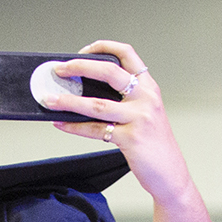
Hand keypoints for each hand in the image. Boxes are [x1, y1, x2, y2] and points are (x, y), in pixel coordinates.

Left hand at [45, 41, 197, 205]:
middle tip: (59, 70)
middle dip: (80, 67)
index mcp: (149, 87)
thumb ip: (123, 101)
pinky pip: (95, 130)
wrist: (170, 174)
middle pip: (109, 72)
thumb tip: (84, 94)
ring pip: (97, 104)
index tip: (82, 51)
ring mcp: (139, 118)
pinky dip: (74, 127)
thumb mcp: (144, 114)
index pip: (127, 54)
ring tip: (50, 100)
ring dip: (69, 101)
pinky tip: (61, 124)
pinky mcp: (131, 139)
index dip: (103, 47)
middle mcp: (146, 98)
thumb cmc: (154, 145)